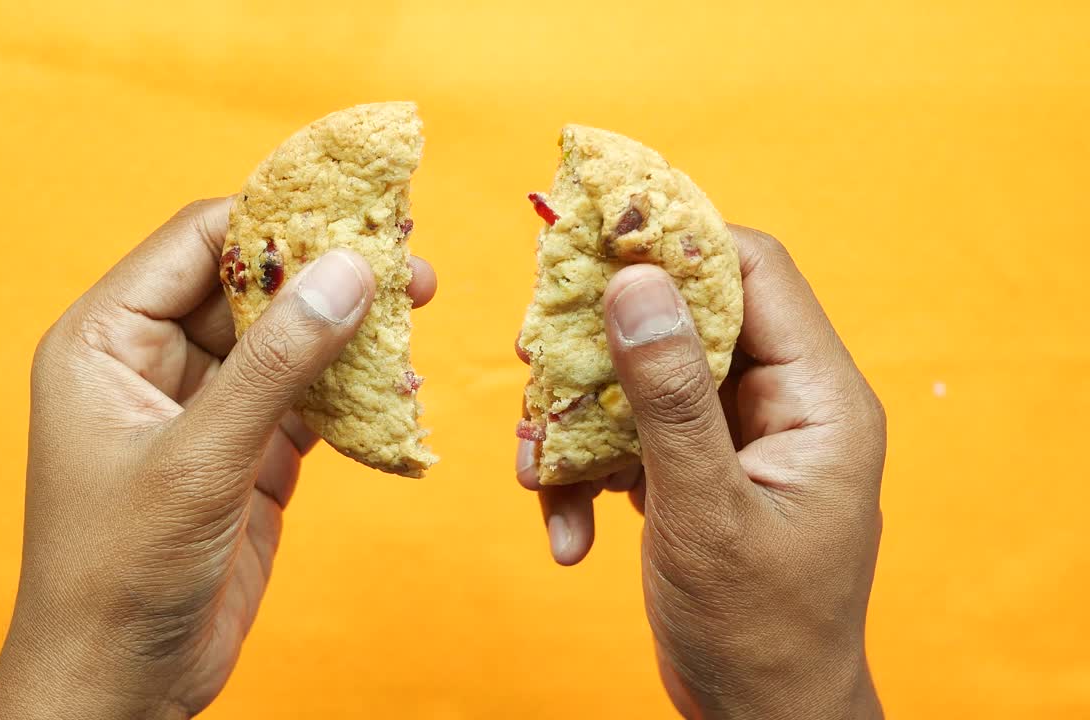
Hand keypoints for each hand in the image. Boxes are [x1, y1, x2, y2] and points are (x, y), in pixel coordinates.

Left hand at [0, 198, 436, 718]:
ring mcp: (205, 408)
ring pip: (286, 340)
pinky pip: (306, 397)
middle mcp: (153, 362)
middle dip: (325, 272)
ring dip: (348, 329)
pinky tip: (398, 381)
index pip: (197, 243)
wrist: (120, 684)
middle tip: (406, 260)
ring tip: (418, 305)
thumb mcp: (199, 459)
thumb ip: (276, 363)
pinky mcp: (247, 452)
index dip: (275, 218)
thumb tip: (349, 270)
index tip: (355, 207)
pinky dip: (352, 389)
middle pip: (250, 284)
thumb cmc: (119, 573)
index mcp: (105, 340)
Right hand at [515, 226, 884, 718]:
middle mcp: (780, 405)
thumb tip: (634, 282)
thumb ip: (669, 396)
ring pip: (641, 382)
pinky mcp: (695, 473)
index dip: (676, 245)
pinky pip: (630, 438)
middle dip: (602, 345)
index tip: (593, 241)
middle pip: (683, 321)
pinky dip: (587, 473)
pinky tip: (568, 532)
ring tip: (539, 470)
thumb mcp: (705, 509)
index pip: (753, 271)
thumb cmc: (757, 629)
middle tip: (535, 355)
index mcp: (818, 399)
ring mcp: (733, 440)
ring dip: (580, 422)